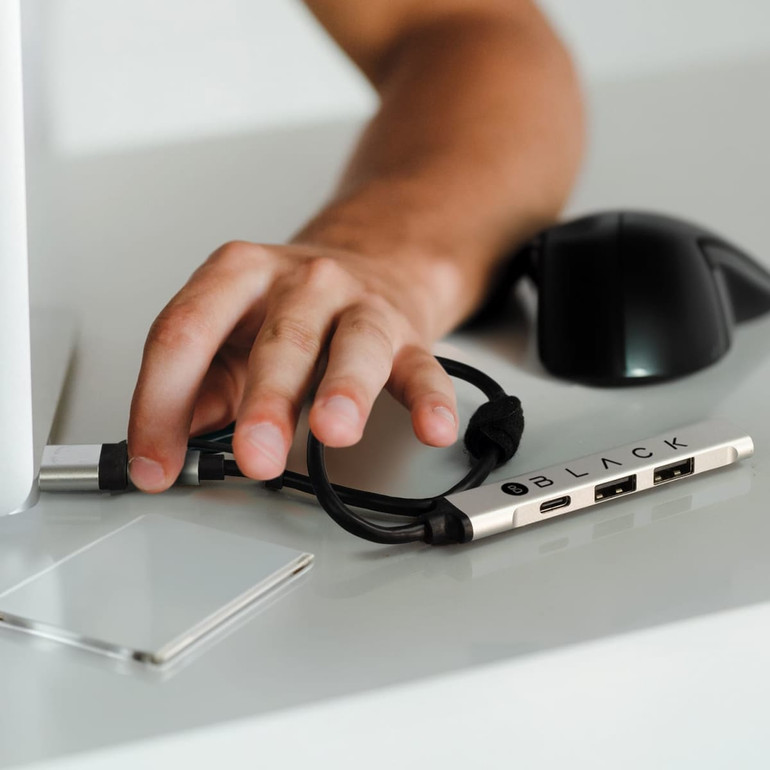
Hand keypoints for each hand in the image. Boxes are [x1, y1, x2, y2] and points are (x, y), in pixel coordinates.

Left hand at [127, 240, 460, 491]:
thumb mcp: (233, 332)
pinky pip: (423, 369)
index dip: (162, 401)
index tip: (156, 463)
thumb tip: (172, 440)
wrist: (370, 263)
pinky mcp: (407, 335)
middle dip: (265, 403)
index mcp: (240, 275)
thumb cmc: (293, 306)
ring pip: (354, 346)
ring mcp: (360, 307)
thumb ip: (200, 384)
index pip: (187, 333)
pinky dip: (431, 400)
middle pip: (280, 341)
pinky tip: (433, 429)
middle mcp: (303, 283)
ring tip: (334, 431)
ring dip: (344, 390)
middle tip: (253, 455)